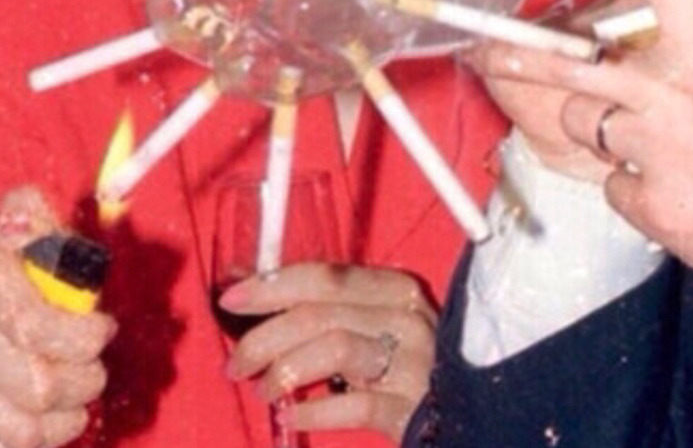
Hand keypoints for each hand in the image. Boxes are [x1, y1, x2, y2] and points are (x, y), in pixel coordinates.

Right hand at [0, 188, 114, 447]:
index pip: (36, 328)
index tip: (104, 327)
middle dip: (82, 380)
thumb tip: (43, 220)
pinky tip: (49, 425)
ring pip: (18, 428)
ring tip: (80, 401)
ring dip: (63, 419)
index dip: (84, 334)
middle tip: (96, 370)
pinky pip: (1, 446)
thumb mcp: (9, 221)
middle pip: (36, 385)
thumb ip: (28, 215)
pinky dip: (34, 442)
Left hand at [221, 264, 436, 442]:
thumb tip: (257, 299)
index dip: (273, 285)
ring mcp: (413, 361)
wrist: (461, 412)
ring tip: (267, 391)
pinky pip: (353, 405)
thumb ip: (333, 310)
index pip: (325, 276)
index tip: (231, 300)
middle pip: (320, 313)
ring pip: (334, 348)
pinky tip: (292, 417)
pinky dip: (314, 411)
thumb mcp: (377, 325)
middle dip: (265, 337)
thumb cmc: (404, 363)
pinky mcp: (411, 407)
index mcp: (394, 288)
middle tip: (236, 364)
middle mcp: (406, 316)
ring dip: (286, 371)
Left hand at [465, 0, 692, 183]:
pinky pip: (614, 180)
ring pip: (585, 122)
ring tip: (647, 128)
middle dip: (514, 48)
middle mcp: (668, 95)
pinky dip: (634, 176)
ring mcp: (651, 154)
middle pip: (567, 62)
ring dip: (601, 117)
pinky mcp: (648, 208)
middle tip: (477, 43)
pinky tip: (677, 182)